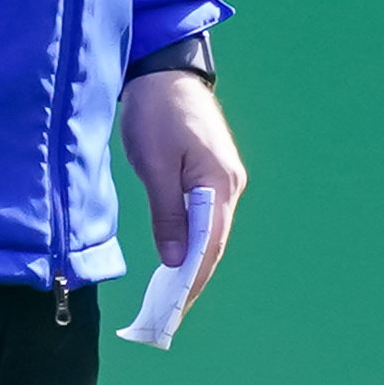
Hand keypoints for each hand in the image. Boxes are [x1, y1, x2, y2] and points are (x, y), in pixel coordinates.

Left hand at [120, 68, 246, 307]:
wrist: (165, 71)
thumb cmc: (157, 113)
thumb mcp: (154, 165)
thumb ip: (167, 214)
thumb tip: (176, 259)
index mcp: (218, 182)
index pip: (210, 244)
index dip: (193, 280)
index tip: (175, 310)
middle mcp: (229, 183)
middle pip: (215, 241)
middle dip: (194, 278)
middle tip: (170, 313)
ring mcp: (224, 177)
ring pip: (211, 230)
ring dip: (193, 261)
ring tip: (170, 294)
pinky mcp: (212, 172)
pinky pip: (205, 216)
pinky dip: (192, 240)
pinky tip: (176, 256)